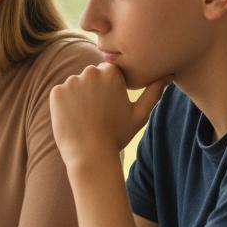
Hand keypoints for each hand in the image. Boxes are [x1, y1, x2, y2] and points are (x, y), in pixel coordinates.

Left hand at [49, 64, 167, 167]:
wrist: (90, 155)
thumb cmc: (117, 135)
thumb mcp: (140, 114)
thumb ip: (154, 91)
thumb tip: (169, 74)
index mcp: (111, 73)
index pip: (107, 73)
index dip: (108, 90)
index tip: (109, 107)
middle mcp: (90, 72)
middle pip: (90, 77)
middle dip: (93, 90)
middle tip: (97, 114)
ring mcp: (71, 81)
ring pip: (75, 85)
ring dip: (78, 97)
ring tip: (85, 118)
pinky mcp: (56, 92)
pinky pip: (61, 94)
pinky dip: (64, 105)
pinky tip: (73, 119)